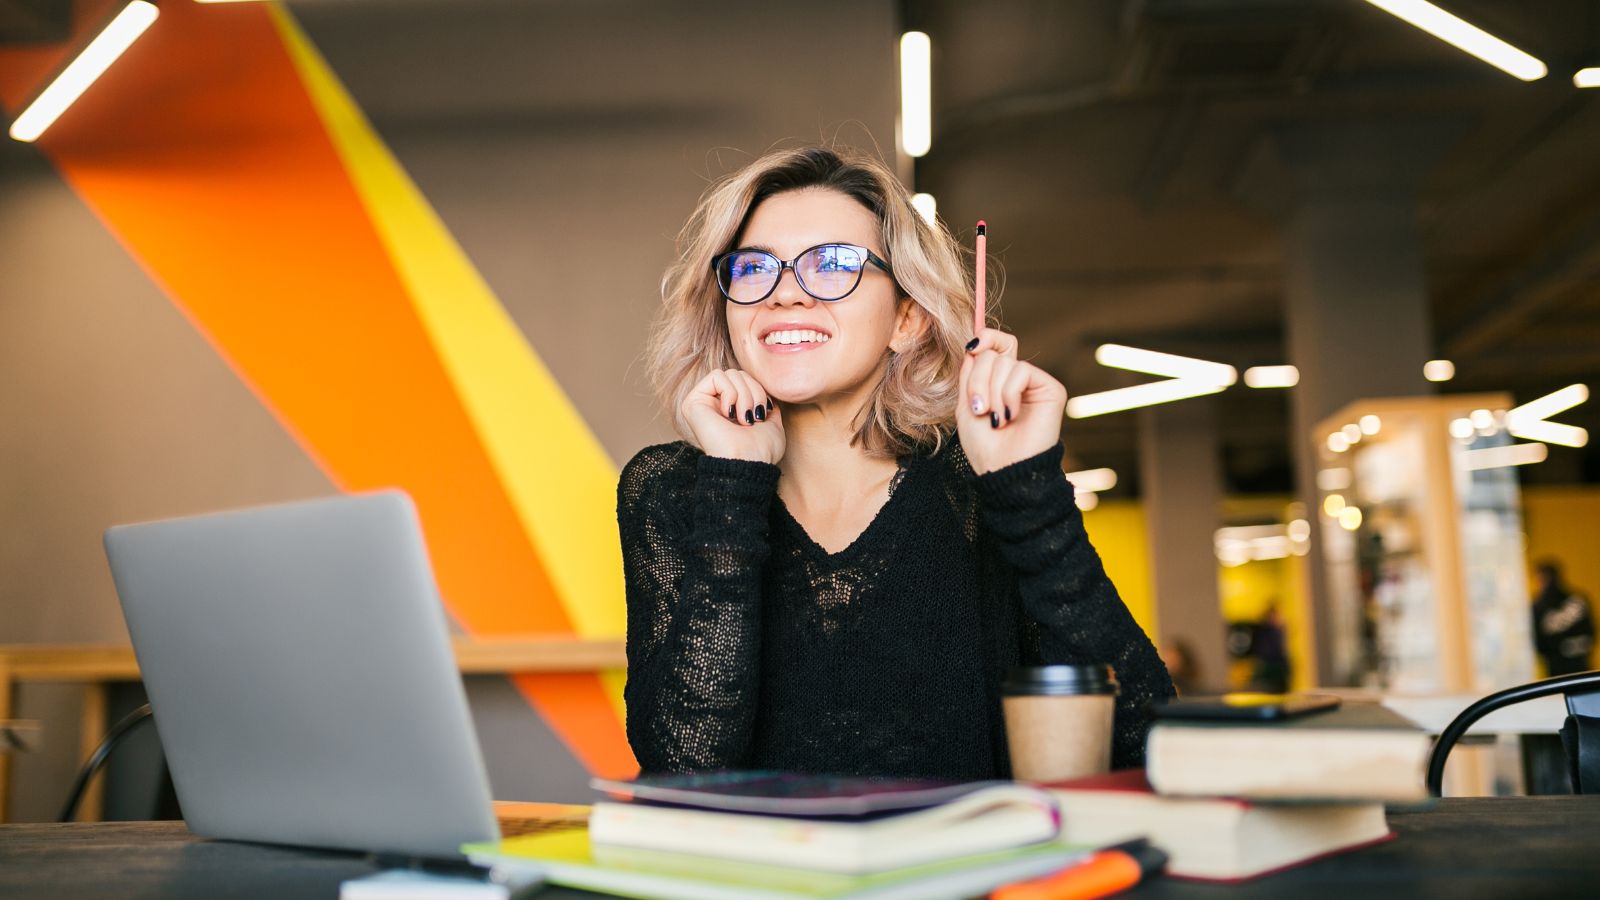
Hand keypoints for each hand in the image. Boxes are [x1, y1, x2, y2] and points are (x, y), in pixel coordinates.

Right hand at [681, 369, 785, 464]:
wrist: (750, 462)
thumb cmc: (762, 450)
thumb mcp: (772, 423)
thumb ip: (766, 405)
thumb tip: (767, 393)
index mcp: (730, 409)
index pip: (747, 379)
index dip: (760, 391)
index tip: (763, 414)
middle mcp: (714, 405)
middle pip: (738, 373)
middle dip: (754, 392)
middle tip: (753, 416)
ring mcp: (702, 403)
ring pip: (730, 374)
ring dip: (744, 395)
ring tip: (743, 418)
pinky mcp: (692, 402)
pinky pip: (716, 376)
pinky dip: (730, 393)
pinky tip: (728, 414)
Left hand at [956, 329, 1066, 474]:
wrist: (1003, 470)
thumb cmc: (984, 445)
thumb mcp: (966, 404)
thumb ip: (970, 373)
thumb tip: (976, 342)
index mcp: (999, 380)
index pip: (996, 344)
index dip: (985, 338)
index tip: (972, 348)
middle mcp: (1018, 379)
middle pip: (994, 353)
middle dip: (978, 380)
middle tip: (979, 408)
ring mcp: (1035, 383)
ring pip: (1005, 362)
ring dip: (991, 392)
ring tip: (995, 418)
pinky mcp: (1051, 388)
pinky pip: (1022, 371)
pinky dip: (1008, 394)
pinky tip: (1010, 416)